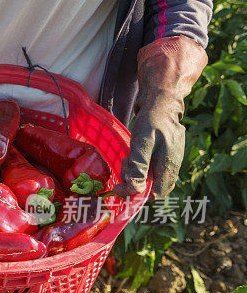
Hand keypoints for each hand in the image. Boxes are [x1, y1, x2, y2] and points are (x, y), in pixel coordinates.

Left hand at [113, 36, 207, 198]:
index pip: (156, 193)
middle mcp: (172, 165)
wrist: (161, 99)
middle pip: (152, 185)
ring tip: (126, 159)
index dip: (138, 193)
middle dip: (135, 181)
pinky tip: (131, 155)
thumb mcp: (142, 143)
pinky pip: (149, 166)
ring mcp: (169, 158)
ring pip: (149, 176)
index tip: (121, 186)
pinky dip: (138, 164)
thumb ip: (139, 166)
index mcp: (170, 165)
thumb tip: (135, 189)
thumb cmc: (152, 121)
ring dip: (135, 172)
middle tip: (124, 167)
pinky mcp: (163, 152)